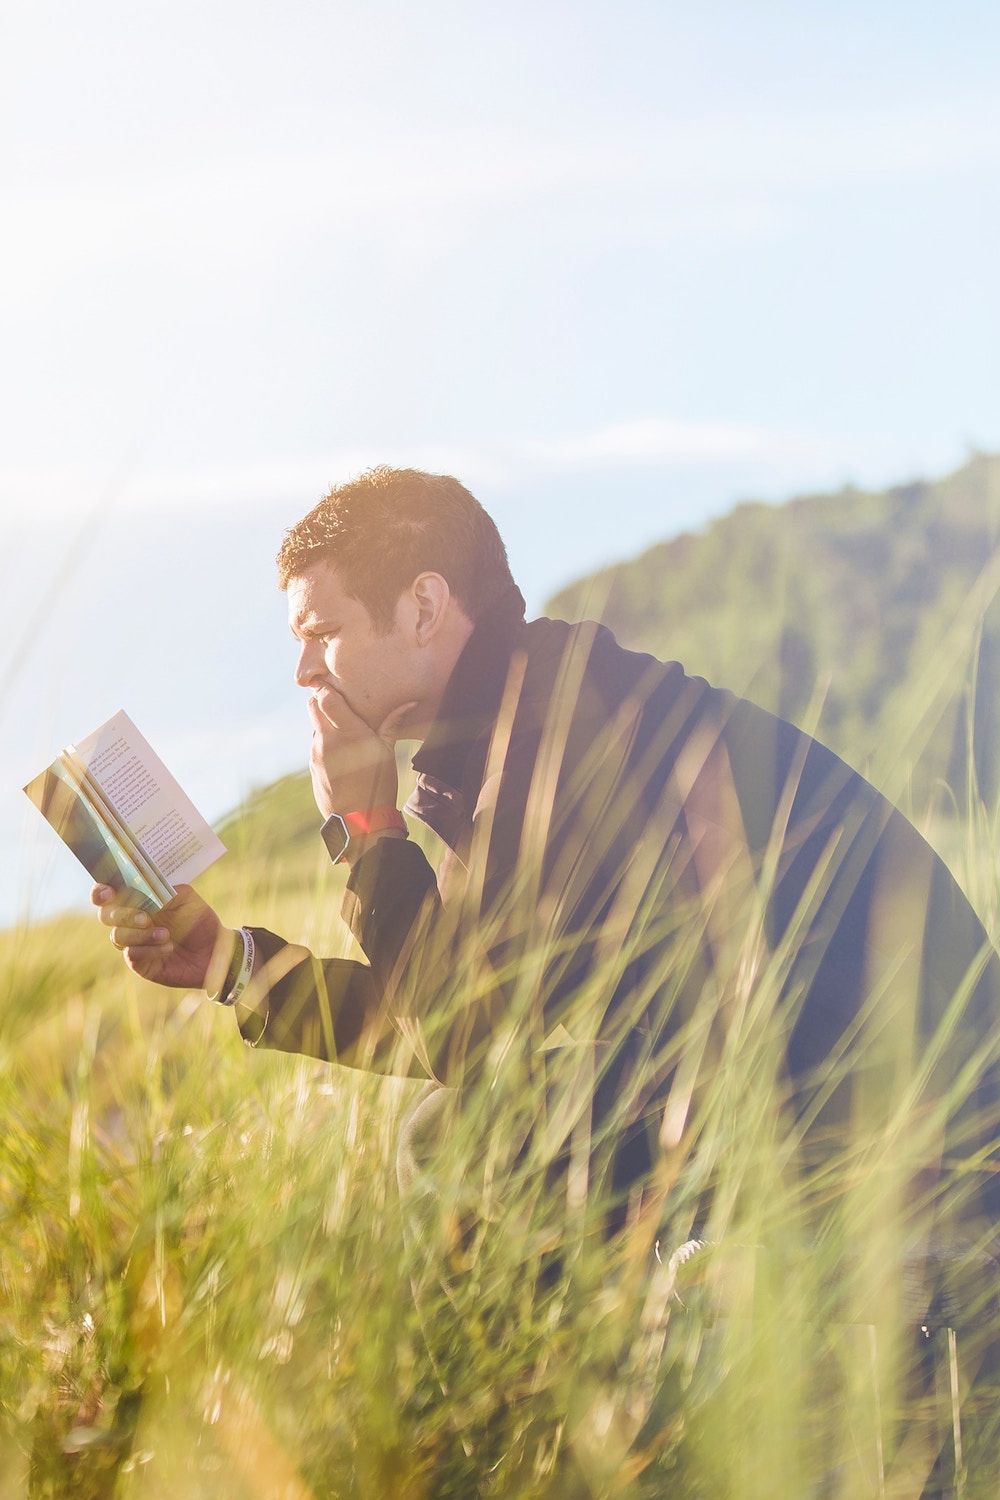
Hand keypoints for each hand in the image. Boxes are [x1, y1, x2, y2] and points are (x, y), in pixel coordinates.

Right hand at [92, 882, 237, 991]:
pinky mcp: (139, 963)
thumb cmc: (199, 920)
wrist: (215, 950)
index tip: (107, 892)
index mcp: (137, 901)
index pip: (108, 894)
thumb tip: (141, 888)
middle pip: (106, 915)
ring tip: (166, 935)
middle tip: (145, 918)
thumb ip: (163, 889)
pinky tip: (168, 948)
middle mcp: (129, 922)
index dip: (100, 892)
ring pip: (118, 936)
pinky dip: (149, 950)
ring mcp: (133, 943)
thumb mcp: (186, 898)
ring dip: (140, 934)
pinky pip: (131, 955)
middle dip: (122, 915)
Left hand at [307, 687, 415, 820]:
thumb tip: (409, 703)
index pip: (324, 697)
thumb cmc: (379, 785)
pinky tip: (342, 753)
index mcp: (346, 732)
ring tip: (345, 731)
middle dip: (323, 701)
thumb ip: (392, 724)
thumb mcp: (388, 753)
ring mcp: (316, 754)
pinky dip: (325, 743)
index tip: (338, 686)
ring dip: (326, 724)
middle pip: (313, 706)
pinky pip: (316, 746)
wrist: (359, 822)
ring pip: (315, 727)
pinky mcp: (313, 768)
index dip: (328, 688)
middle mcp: (326, 740)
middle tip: (341, 704)